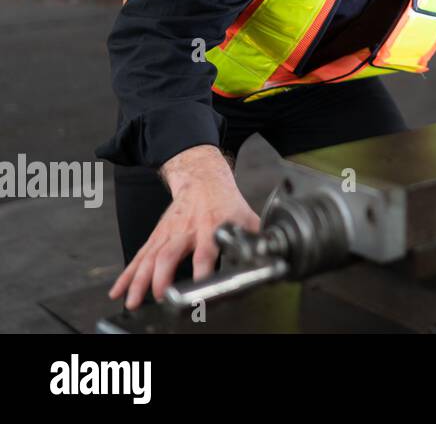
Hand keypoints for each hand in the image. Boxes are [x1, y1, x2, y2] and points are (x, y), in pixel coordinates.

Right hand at [109, 145, 259, 310]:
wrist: (202, 178)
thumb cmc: (225, 201)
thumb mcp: (245, 215)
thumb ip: (256, 236)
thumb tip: (271, 252)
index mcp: (209, 227)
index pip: (205, 251)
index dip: (202, 268)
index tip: (200, 284)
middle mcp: (185, 231)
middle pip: (169, 255)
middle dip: (162, 277)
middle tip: (160, 296)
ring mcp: (168, 234)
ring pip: (149, 258)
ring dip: (139, 281)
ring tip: (132, 301)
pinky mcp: (156, 237)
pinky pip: (139, 257)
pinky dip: (126, 275)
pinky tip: (119, 291)